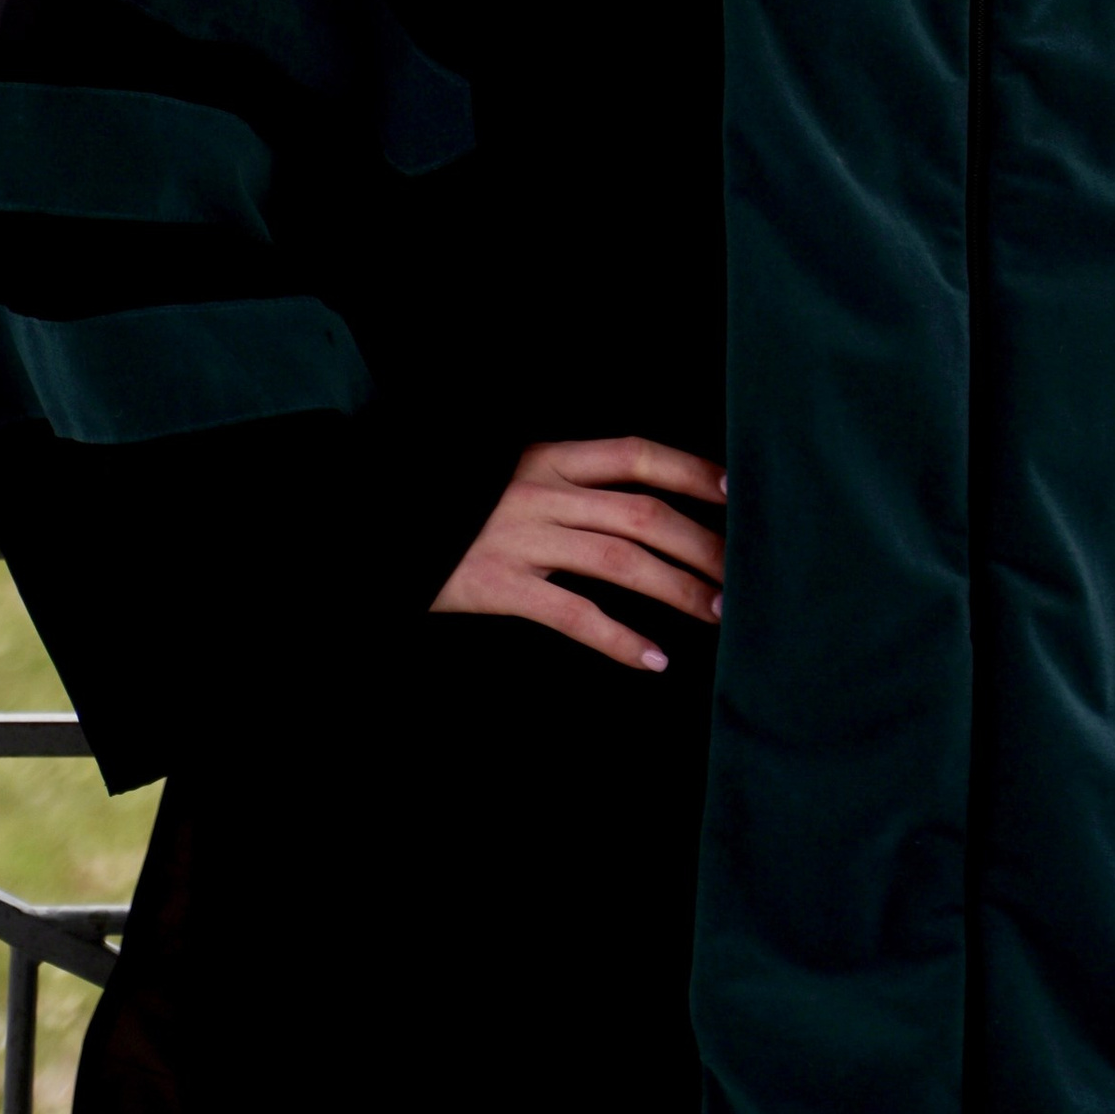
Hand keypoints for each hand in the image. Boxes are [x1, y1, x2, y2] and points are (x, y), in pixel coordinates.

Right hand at [432, 435, 725, 669]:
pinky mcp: (497, 586)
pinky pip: (572, 614)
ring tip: (719, 613)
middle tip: (746, 572)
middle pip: (641, 512)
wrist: (369, 522)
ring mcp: (519, 538)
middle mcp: (540, 491)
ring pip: (618, 560)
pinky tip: (654, 659)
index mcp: (546, 457)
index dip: (691, 469)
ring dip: (677, 587)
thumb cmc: (450, 505)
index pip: (634, 454)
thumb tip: (635, 508)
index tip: (737, 490)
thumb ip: (562, 482)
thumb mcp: (506, 473)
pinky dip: (619, 638)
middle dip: (702, 542)